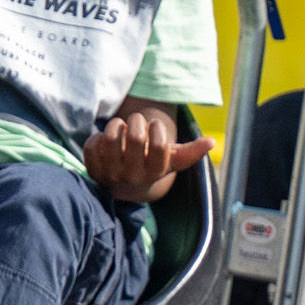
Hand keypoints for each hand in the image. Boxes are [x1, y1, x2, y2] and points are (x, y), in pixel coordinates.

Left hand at [83, 99, 214, 204]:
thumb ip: (191, 152)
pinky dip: (97, 136)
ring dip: (115, 125)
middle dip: (136, 120)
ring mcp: (111, 174)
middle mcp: (133, 175)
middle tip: (135, 122)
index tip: (154, 127)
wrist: (125, 185)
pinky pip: (92, 145)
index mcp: (154, 172)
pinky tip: (104, 139)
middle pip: (134, 136)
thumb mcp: (171, 159)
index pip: (159, 145)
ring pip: (110, 137)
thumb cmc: (151, 164)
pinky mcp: (93, 169)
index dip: (157, 128)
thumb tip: (211, 142)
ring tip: (119, 128)